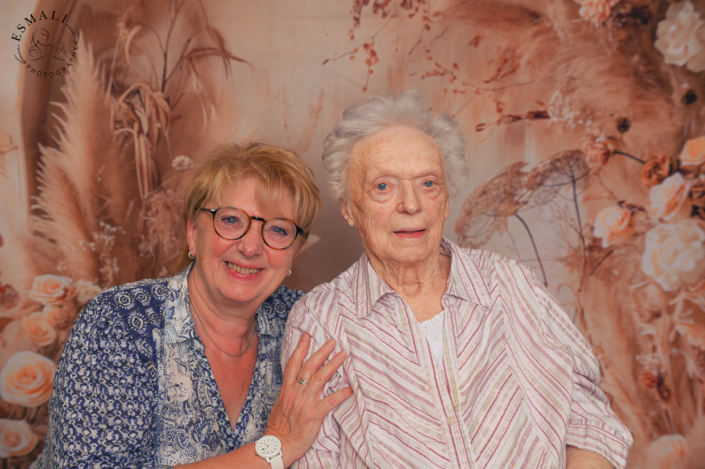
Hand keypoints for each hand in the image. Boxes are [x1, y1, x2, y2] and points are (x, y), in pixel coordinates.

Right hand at [264, 333, 351, 465]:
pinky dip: (340, 394)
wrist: (278, 444)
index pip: (293, 364)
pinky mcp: (314, 415)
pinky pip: (329, 402)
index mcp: (287, 389)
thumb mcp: (281, 404)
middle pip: (308, 366)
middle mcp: (296, 392)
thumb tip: (298, 382)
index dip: (300, 348)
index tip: (307, 336)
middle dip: (321, 352)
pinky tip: (350, 389)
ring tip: (342, 355)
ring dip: (332, 365)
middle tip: (332, 341)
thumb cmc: (279, 426)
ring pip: (319, 378)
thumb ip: (290, 391)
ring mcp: (305, 403)